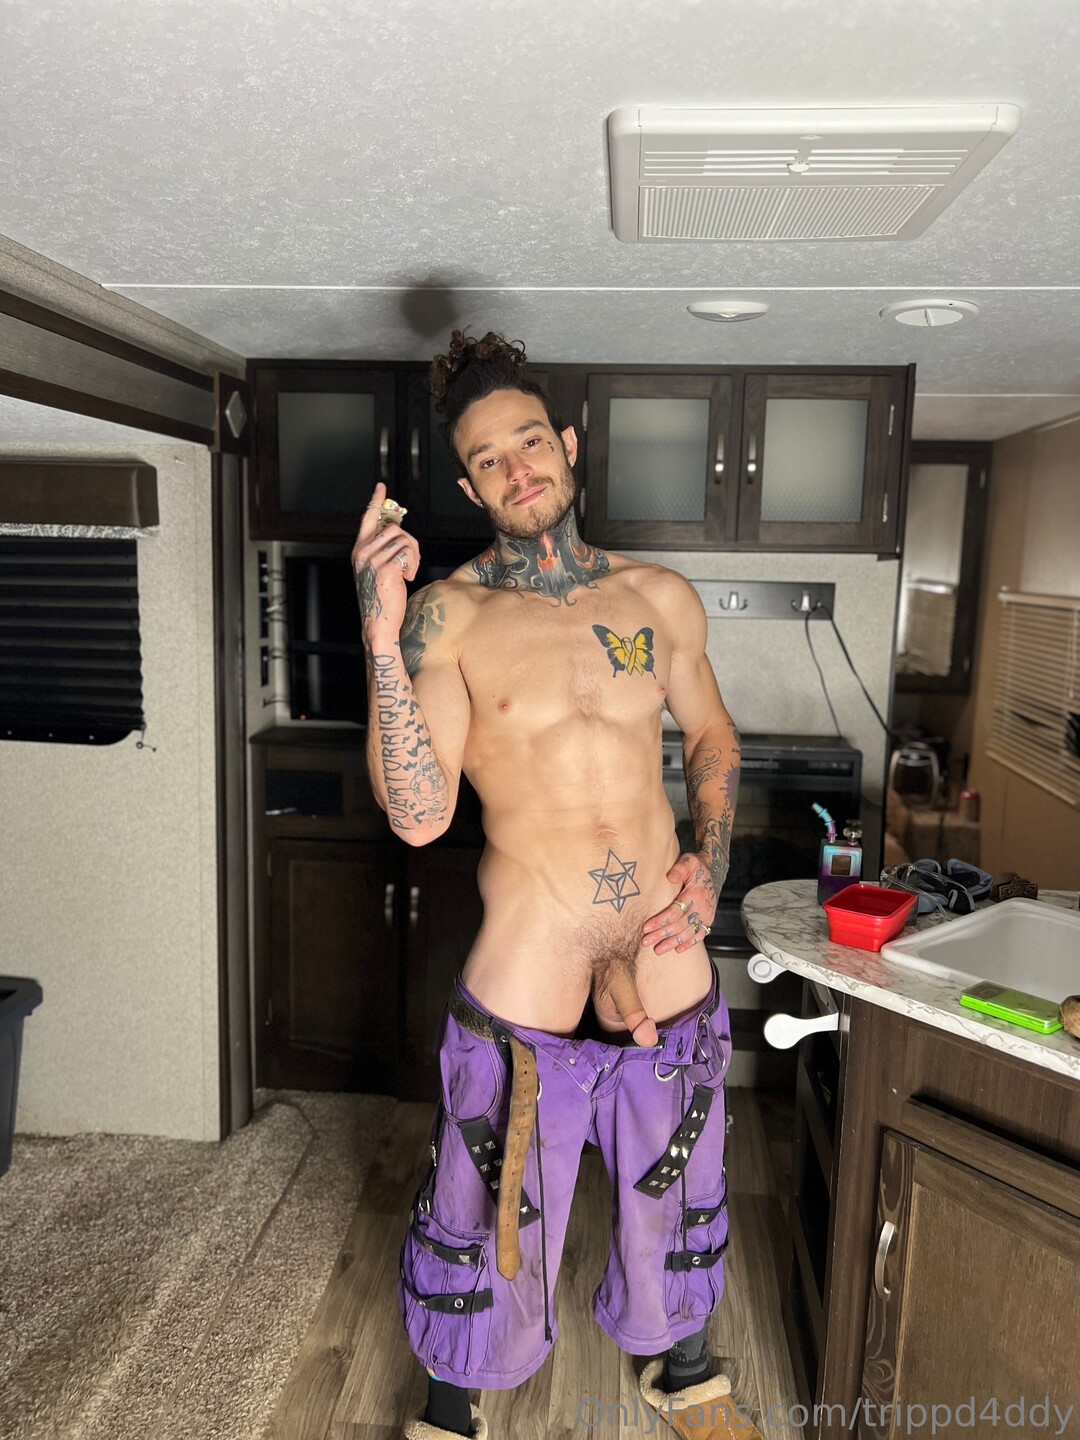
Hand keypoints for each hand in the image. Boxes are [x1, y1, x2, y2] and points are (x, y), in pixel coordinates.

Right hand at [351, 482, 420, 634]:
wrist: (379, 621)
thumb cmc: (382, 596)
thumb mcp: (378, 568)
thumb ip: (383, 548)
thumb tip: (397, 529)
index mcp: (359, 549)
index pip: (367, 518)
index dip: (375, 501)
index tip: (381, 487)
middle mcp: (363, 552)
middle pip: (395, 528)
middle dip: (410, 543)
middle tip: (410, 563)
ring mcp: (372, 560)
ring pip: (404, 540)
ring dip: (413, 556)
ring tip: (407, 573)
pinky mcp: (386, 568)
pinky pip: (408, 553)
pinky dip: (413, 565)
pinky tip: (407, 578)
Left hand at [641, 851, 716, 954]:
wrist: (712, 871)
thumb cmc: (696, 866)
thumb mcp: (689, 861)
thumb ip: (679, 868)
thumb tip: (670, 877)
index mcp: (696, 895)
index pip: (675, 912)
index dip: (660, 921)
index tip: (646, 928)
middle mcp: (702, 908)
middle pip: (679, 926)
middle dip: (661, 935)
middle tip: (646, 942)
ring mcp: (706, 916)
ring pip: (688, 933)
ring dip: (672, 943)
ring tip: (658, 950)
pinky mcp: (708, 921)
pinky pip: (699, 935)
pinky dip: (689, 943)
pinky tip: (677, 949)